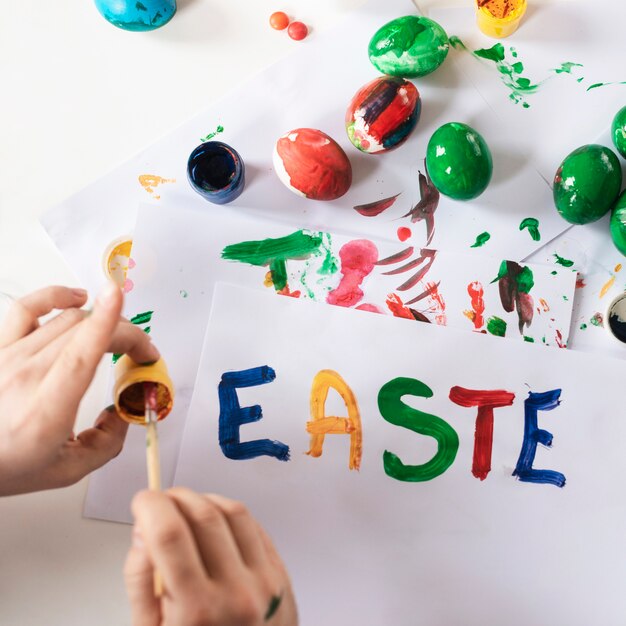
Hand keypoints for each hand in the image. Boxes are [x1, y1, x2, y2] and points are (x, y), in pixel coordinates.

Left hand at [0, 283, 159, 494]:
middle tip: (143, 351)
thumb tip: (122, 412)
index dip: (102, 324)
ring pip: (68, 319)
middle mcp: (25, 377)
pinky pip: (27, 307)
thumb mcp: (66, 470)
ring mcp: (9, 356)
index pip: (77, 358)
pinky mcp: (0, 346)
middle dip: (128, 334)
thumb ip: (106, 444)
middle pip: (83, 331)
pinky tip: (77, 299)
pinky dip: (56, 295)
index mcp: (44, 411)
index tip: (116, 297)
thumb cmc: (6, 463)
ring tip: (119, 335)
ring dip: (103, 320)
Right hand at [125, 489, 297, 625]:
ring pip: (233, 511)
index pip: (169, 535)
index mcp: (197, 612)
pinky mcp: (281, 574)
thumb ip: (142, 580)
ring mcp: (265, 581)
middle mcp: (235, 592)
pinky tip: (215, 520)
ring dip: (204, 498)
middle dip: (175, 497)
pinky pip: (255, 525)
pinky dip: (230, 512)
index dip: (150, 507)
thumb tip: (143, 529)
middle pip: (203, 515)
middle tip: (160, 502)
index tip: (142, 500)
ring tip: (186, 507)